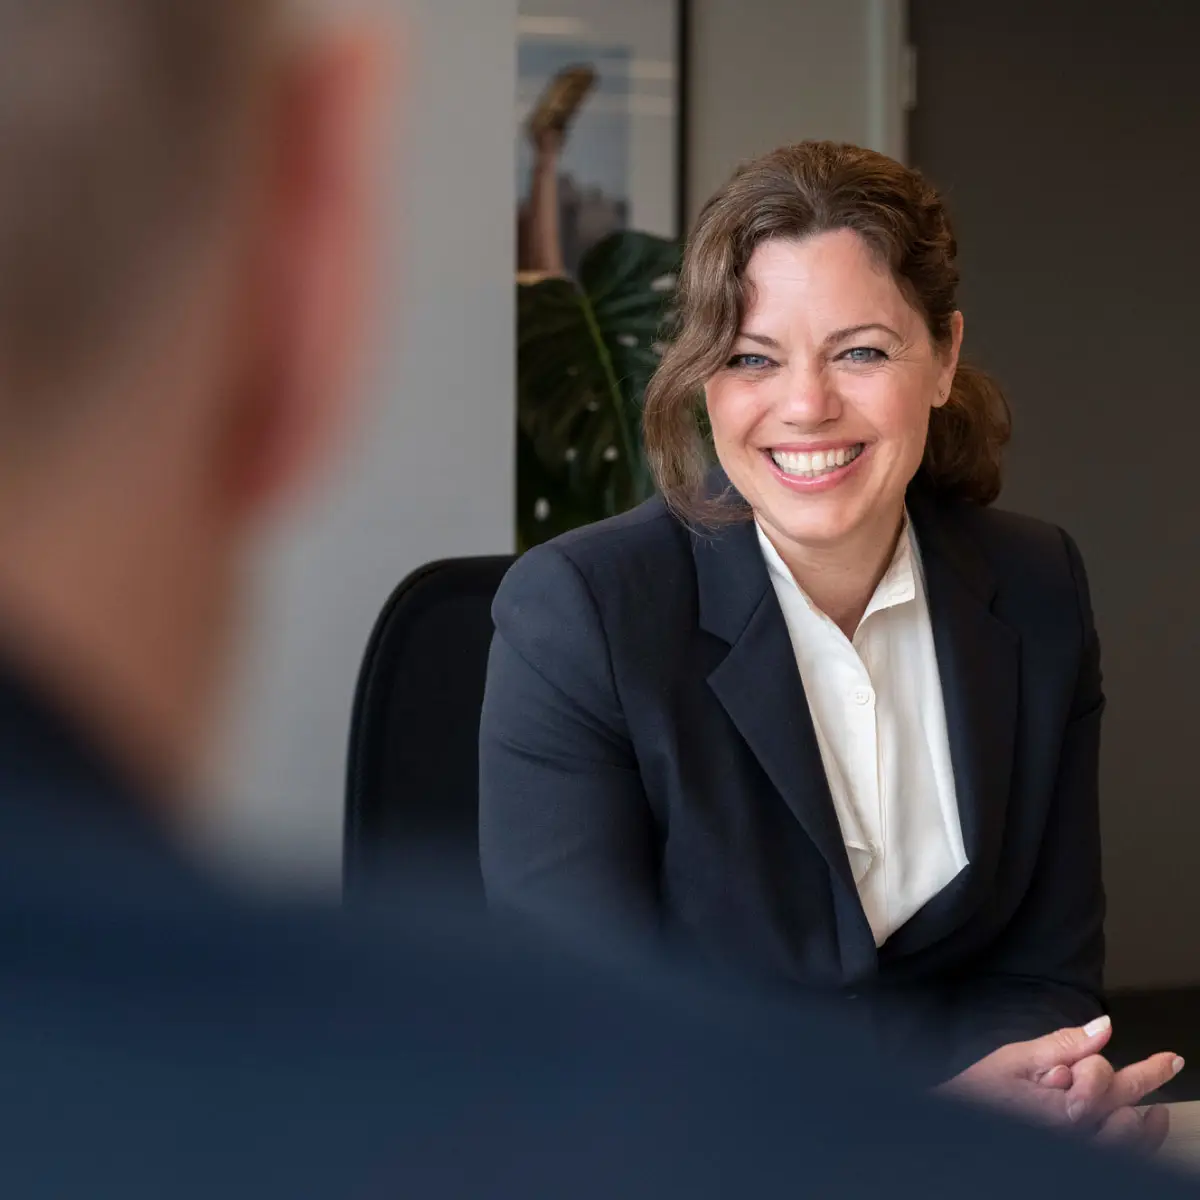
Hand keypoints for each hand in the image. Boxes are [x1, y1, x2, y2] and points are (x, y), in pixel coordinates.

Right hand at [939, 1016, 1181, 1152]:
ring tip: (1147, 1106)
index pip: (1117, 1082)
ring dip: (1142, 1117)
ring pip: (1132, 1136)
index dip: (1149, 1068)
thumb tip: (1102, 1028)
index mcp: (1064, 1107)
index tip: (1171, 1059)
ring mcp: (1080, 1148)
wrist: (962, 1120)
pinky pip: (1122, 1153)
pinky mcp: (1078, 1154)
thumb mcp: (1017, 1058)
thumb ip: (1064, 1044)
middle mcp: (1078, 1134)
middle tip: (1155, 1066)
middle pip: (1127, 1105)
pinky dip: (1137, 1140)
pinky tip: (1139, 1122)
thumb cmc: (982, 1091)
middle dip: (1134, 1081)